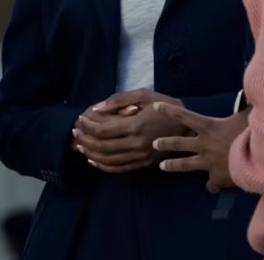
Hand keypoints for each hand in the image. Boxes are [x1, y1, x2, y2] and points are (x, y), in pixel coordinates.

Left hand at [71, 89, 187, 173]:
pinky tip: (94, 160)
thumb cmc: (165, 106)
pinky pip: (119, 169)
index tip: (79, 119)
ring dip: (90, 153)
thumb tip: (97, 108)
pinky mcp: (144, 163)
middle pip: (102, 146)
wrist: (187, 126)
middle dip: (85, 139)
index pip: (103, 130)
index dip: (88, 126)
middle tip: (75, 132)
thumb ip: (119, 100)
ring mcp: (140, 156)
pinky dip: (103, 166)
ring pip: (108, 160)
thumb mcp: (144, 95)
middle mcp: (137, 144)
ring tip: (80, 145)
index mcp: (136, 126)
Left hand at [151, 102, 248, 191]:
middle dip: (165, 143)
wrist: (256, 160)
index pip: (183, 115)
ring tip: (162, 166)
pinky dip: (212, 185)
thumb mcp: (245, 114)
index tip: (155, 106)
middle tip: (154, 143)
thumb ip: (244, 105)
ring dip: (172, 165)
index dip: (168, 110)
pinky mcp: (216, 178)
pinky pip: (210, 183)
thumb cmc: (250, 133)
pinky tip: (212, 188)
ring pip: (185, 164)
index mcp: (208, 127)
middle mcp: (203, 145)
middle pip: (178, 144)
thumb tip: (250, 92)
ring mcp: (207, 163)